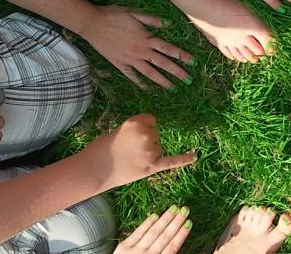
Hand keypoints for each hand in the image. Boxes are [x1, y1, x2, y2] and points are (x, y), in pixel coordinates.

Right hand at [78, 114, 196, 189]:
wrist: (95, 169)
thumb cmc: (102, 148)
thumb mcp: (119, 130)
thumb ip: (137, 130)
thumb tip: (152, 134)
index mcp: (136, 122)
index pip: (151, 121)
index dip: (143, 128)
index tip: (132, 136)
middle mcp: (146, 134)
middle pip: (156, 134)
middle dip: (145, 141)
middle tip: (127, 150)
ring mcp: (150, 151)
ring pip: (158, 148)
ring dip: (149, 153)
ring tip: (130, 159)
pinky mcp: (152, 166)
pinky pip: (172, 161)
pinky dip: (184, 159)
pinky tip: (195, 156)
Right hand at [79, 6, 193, 89]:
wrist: (92, 23)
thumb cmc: (114, 15)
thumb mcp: (135, 13)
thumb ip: (153, 20)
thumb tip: (169, 24)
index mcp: (146, 38)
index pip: (169, 49)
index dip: (182, 56)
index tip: (193, 63)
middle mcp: (141, 51)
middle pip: (163, 64)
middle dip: (177, 73)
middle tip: (188, 81)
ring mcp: (130, 59)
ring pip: (149, 73)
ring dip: (162, 81)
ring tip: (173, 88)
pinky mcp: (119, 64)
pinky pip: (132, 75)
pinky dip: (140, 82)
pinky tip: (147, 88)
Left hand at [114, 206, 191, 253]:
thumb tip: (175, 243)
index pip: (172, 247)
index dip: (181, 234)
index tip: (189, 223)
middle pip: (165, 237)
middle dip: (176, 222)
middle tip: (185, 209)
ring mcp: (135, 250)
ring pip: (154, 232)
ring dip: (165, 219)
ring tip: (174, 208)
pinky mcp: (124, 247)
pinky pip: (138, 232)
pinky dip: (147, 223)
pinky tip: (155, 215)